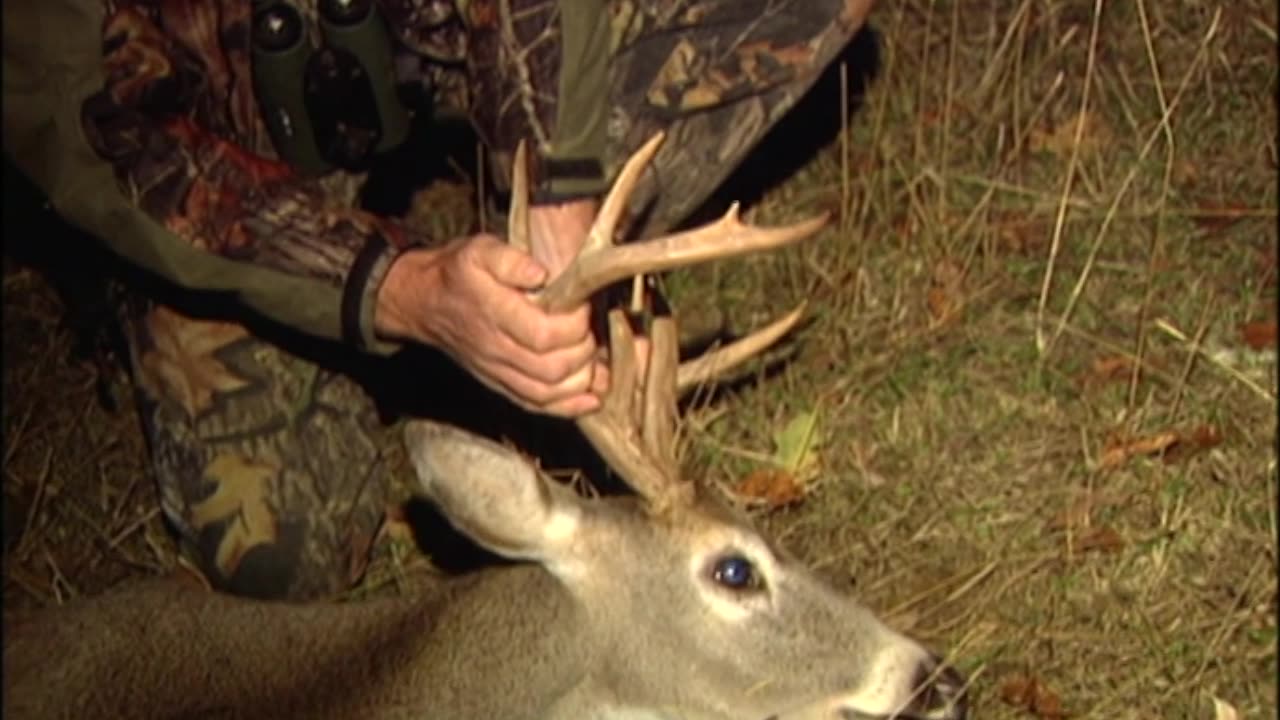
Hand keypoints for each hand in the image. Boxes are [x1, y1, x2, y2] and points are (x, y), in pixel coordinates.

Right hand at [374, 233, 604, 416]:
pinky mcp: (501, 384)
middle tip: (592, 332)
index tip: (583, 306)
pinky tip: (591, 400)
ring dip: (581, 383)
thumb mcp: (479, 250)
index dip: (574, 325)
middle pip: (551, 369)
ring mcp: (498, 371)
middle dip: (584, 353)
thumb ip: (510, 259)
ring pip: (546, 393)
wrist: (424, 302)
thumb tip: (541, 273)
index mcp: (495, 314)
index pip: (544, 335)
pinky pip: (535, 405)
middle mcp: (496, 349)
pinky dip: (567, 408)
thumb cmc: (457, 274)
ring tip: (598, 364)